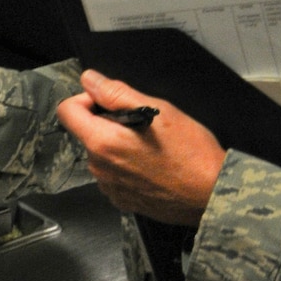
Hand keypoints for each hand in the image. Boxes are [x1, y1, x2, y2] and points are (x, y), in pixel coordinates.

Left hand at [55, 69, 224, 226]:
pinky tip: (152, 164)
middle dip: (107, 122)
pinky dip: (126, 165)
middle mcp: (99, 168)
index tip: (109, 100)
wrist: (214, 195)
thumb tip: (90, 80)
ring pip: (101, 154)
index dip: (86, 98)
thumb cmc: (192, 153)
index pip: (67, 111)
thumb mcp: (158, 111)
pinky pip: (113, 174)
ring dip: (117, 144)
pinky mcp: (122, 201)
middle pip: (86, 133)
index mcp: (103, 143)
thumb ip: (116, 93)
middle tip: (141, 123)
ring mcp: (110, 188)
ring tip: (150, 146)